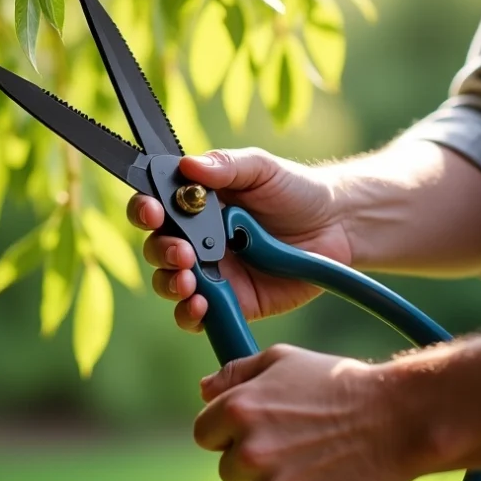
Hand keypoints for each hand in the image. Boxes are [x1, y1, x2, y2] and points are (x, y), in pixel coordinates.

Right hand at [127, 148, 350, 329]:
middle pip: (156, 249)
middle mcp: (195, 240)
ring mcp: (210, 273)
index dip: (143, 211)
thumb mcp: (261, 169)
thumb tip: (187, 165)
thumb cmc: (295, 191)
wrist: (337, 226)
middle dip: (162, 251)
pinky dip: (189, 314)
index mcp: (194, 206)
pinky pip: (195, 315)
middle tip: (183, 252)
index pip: (153, 208)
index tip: (152, 212)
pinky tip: (200, 306)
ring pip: (169, 284)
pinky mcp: (229, 302)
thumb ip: (225, 166)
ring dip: (171, 284)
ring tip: (190, 280)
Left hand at [193, 345, 419, 480]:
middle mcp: (250, 452)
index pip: (205, 435)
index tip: (255, 432)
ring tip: (316, 465)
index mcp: (237, 411)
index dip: (228, 434)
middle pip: (230, 472)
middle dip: (255, 463)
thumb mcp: (282, 360)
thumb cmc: (337, 382)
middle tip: (293, 447)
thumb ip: (236, 373)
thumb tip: (204, 389)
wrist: (398, 416)